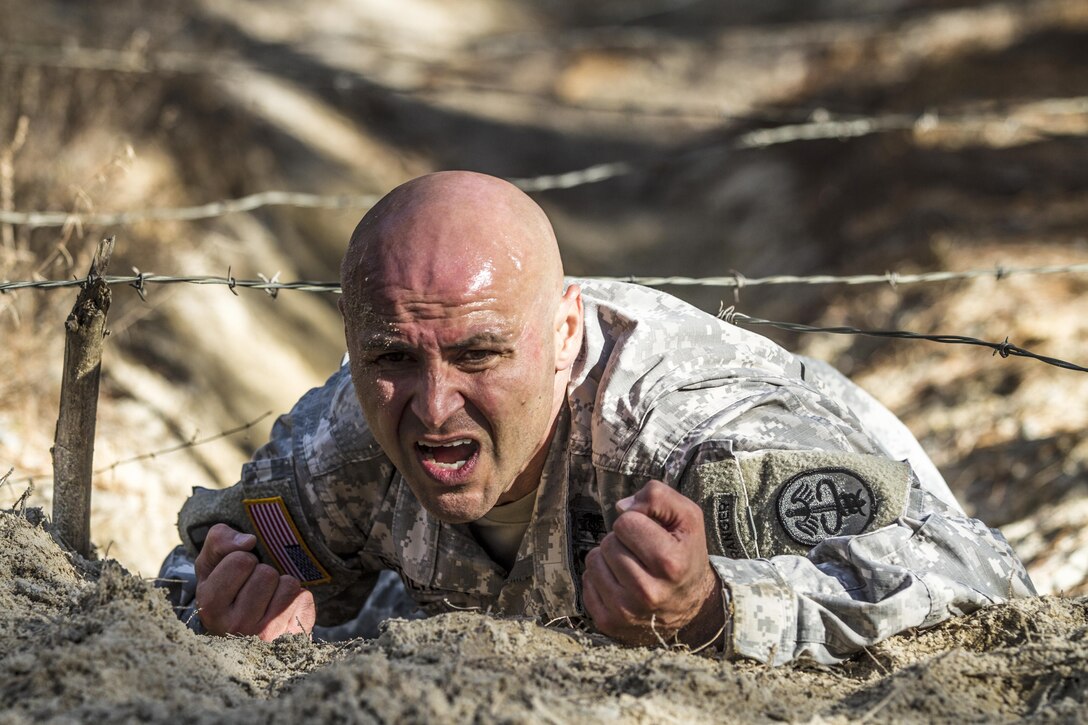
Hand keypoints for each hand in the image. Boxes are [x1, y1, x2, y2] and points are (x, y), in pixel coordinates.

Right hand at [194, 523, 315, 639]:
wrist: (244, 636)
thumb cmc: (226, 591)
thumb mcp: (212, 564)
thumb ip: (219, 541)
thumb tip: (249, 541)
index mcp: (210, 606)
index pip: (240, 560)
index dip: (243, 560)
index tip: (239, 575)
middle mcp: (236, 626)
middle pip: (266, 573)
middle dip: (264, 573)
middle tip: (254, 590)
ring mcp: (265, 636)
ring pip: (288, 585)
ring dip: (282, 585)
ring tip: (269, 600)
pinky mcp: (291, 637)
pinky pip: (304, 598)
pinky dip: (297, 598)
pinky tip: (284, 611)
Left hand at [582, 480, 724, 646]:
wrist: (693, 606)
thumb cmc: (686, 554)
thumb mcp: (688, 518)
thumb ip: (658, 497)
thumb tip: (621, 507)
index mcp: (670, 564)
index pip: (625, 523)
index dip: (637, 523)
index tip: (652, 536)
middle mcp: (647, 592)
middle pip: (608, 543)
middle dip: (622, 542)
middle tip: (642, 554)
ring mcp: (625, 611)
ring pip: (593, 561)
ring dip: (609, 559)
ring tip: (632, 567)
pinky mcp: (608, 623)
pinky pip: (587, 582)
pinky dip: (601, 578)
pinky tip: (622, 584)